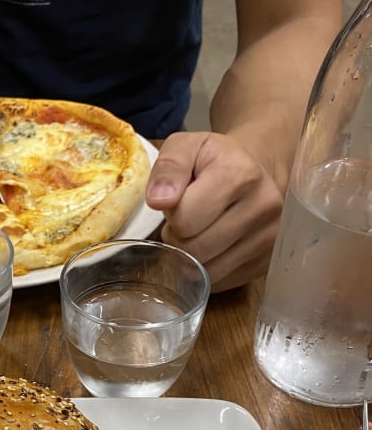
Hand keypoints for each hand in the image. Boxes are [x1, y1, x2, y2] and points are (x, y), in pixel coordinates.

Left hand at [145, 132, 282, 292]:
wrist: (258, 170)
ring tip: (201, 231)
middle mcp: (263, 207)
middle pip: (195, 249)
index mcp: (240, 174)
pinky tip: (215, 246)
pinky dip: (209, 269)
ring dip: (192, 256)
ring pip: (207, 272)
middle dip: (180, 237)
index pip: (185, 220)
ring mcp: (271, 239)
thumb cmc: (215, 160)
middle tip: (187, 219)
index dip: (173, 214)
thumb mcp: (187, 147)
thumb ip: (168, 167)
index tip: (180, 201)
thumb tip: (159, 200)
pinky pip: (221, 282)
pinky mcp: (267, 263)